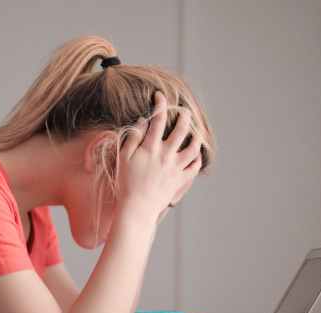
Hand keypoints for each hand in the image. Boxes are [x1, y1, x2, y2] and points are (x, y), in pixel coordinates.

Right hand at [115, 91, 202, 223]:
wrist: (137, 208)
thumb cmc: (126, 183)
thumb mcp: (123, 158)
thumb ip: (133, 138)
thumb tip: (142, 122)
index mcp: (151, 147)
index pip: (158, 119)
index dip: (160, 104)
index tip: (160, 96)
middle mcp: (166, 155)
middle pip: (181, 129)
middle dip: (184, 116)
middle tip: (183, 111)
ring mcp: (176, 167)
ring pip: (193, 147)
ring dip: (195, 136)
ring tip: (194, 131)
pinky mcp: (180, 180)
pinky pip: (195, 166)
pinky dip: (197, 158)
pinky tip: (195, 153)